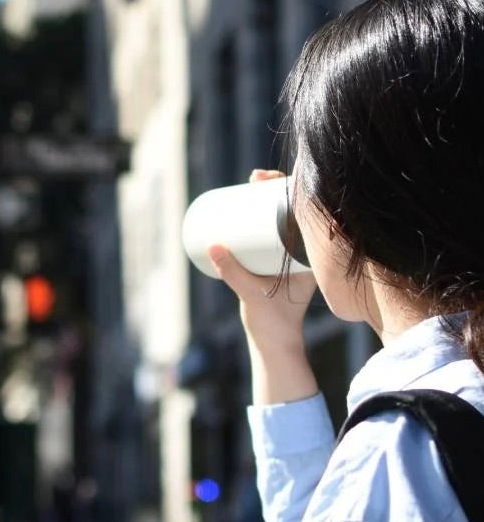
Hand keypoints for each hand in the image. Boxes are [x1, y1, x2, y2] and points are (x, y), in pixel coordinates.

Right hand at [208, 169, 318, 403]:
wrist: (276, 342)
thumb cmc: (274, 320)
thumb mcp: (252, 293)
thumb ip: (232, 272)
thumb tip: (212, 247)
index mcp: (310, 257)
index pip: (304, 212)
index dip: (289, 189)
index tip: (268, 181)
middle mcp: (303, 253)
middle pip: (292, 208)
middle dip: (274, 188)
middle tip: (254, 178)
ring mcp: (289, 255)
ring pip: (282, 217)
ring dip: (268, 198)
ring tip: (250, 185)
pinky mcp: (275, 260)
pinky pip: (273, 229)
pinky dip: (263, 213)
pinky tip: (252, 201)